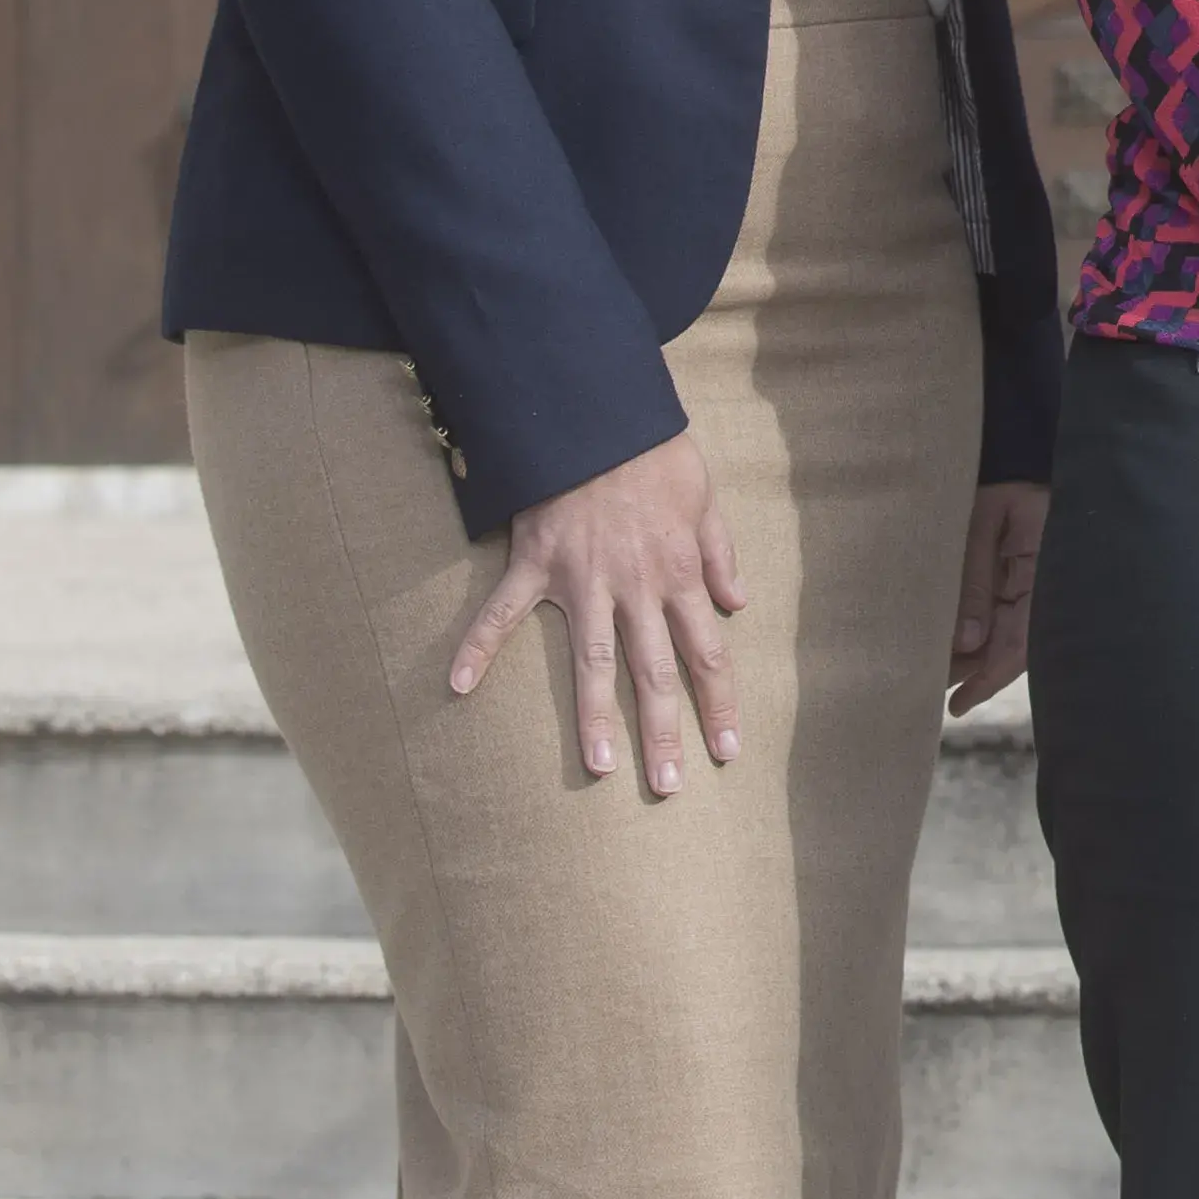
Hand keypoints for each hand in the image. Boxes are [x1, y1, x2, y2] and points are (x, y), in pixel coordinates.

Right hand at [445, 429, 740, 793]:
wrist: (599, 412)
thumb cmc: (654, 452)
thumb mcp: (705, 496)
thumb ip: (721, 552)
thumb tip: (739, 602)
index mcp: (679, 573)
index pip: (706, 653)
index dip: (718, 704)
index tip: (726, 750)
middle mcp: (635, 586)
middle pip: (654, 672)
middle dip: (664, 732)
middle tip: (668, 786)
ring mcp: (583, 579)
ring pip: (593, 660)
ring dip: (596, 717)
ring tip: (602, 768)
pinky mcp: (536, 564)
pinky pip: (503, 612)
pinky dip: (478, 647)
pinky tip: (460, 687)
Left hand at [947, 478, 1045, 710]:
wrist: (1020, 448)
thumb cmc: (1003, 478)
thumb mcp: (983, 523)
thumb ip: (976, 579)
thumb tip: (967, 643)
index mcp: (1047, 573)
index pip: (1024, 642)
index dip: (991, 677)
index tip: (957, 704)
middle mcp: (1045, 586)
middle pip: (1012, 645)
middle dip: (973, 672)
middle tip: (926, 691)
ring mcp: (1034, 582)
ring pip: (1005, 635)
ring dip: (972, 656)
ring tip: (929, 675)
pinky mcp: (1021, 577)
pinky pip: (1003, 615)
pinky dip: (977, 634)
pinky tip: (950, 648)